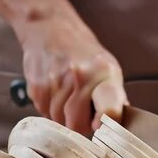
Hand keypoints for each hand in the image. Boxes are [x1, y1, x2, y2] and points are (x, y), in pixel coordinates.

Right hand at [20, 16, 126, 134]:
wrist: (51, 27)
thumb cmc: (84, 53)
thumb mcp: (108, 68)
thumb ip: (115, 98)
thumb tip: (120, 127)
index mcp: (105, 74)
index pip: (109, 109)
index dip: (106, 126)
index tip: (101, 129)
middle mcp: (81, 77)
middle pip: (78, 126)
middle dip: (80, 126)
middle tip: (83, 113)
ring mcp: (57, 83)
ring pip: (59, 122)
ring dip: (62, 118)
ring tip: (67, 98)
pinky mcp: (37, 87)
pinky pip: (44, 114)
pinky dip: (49, 110)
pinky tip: (54, 93)